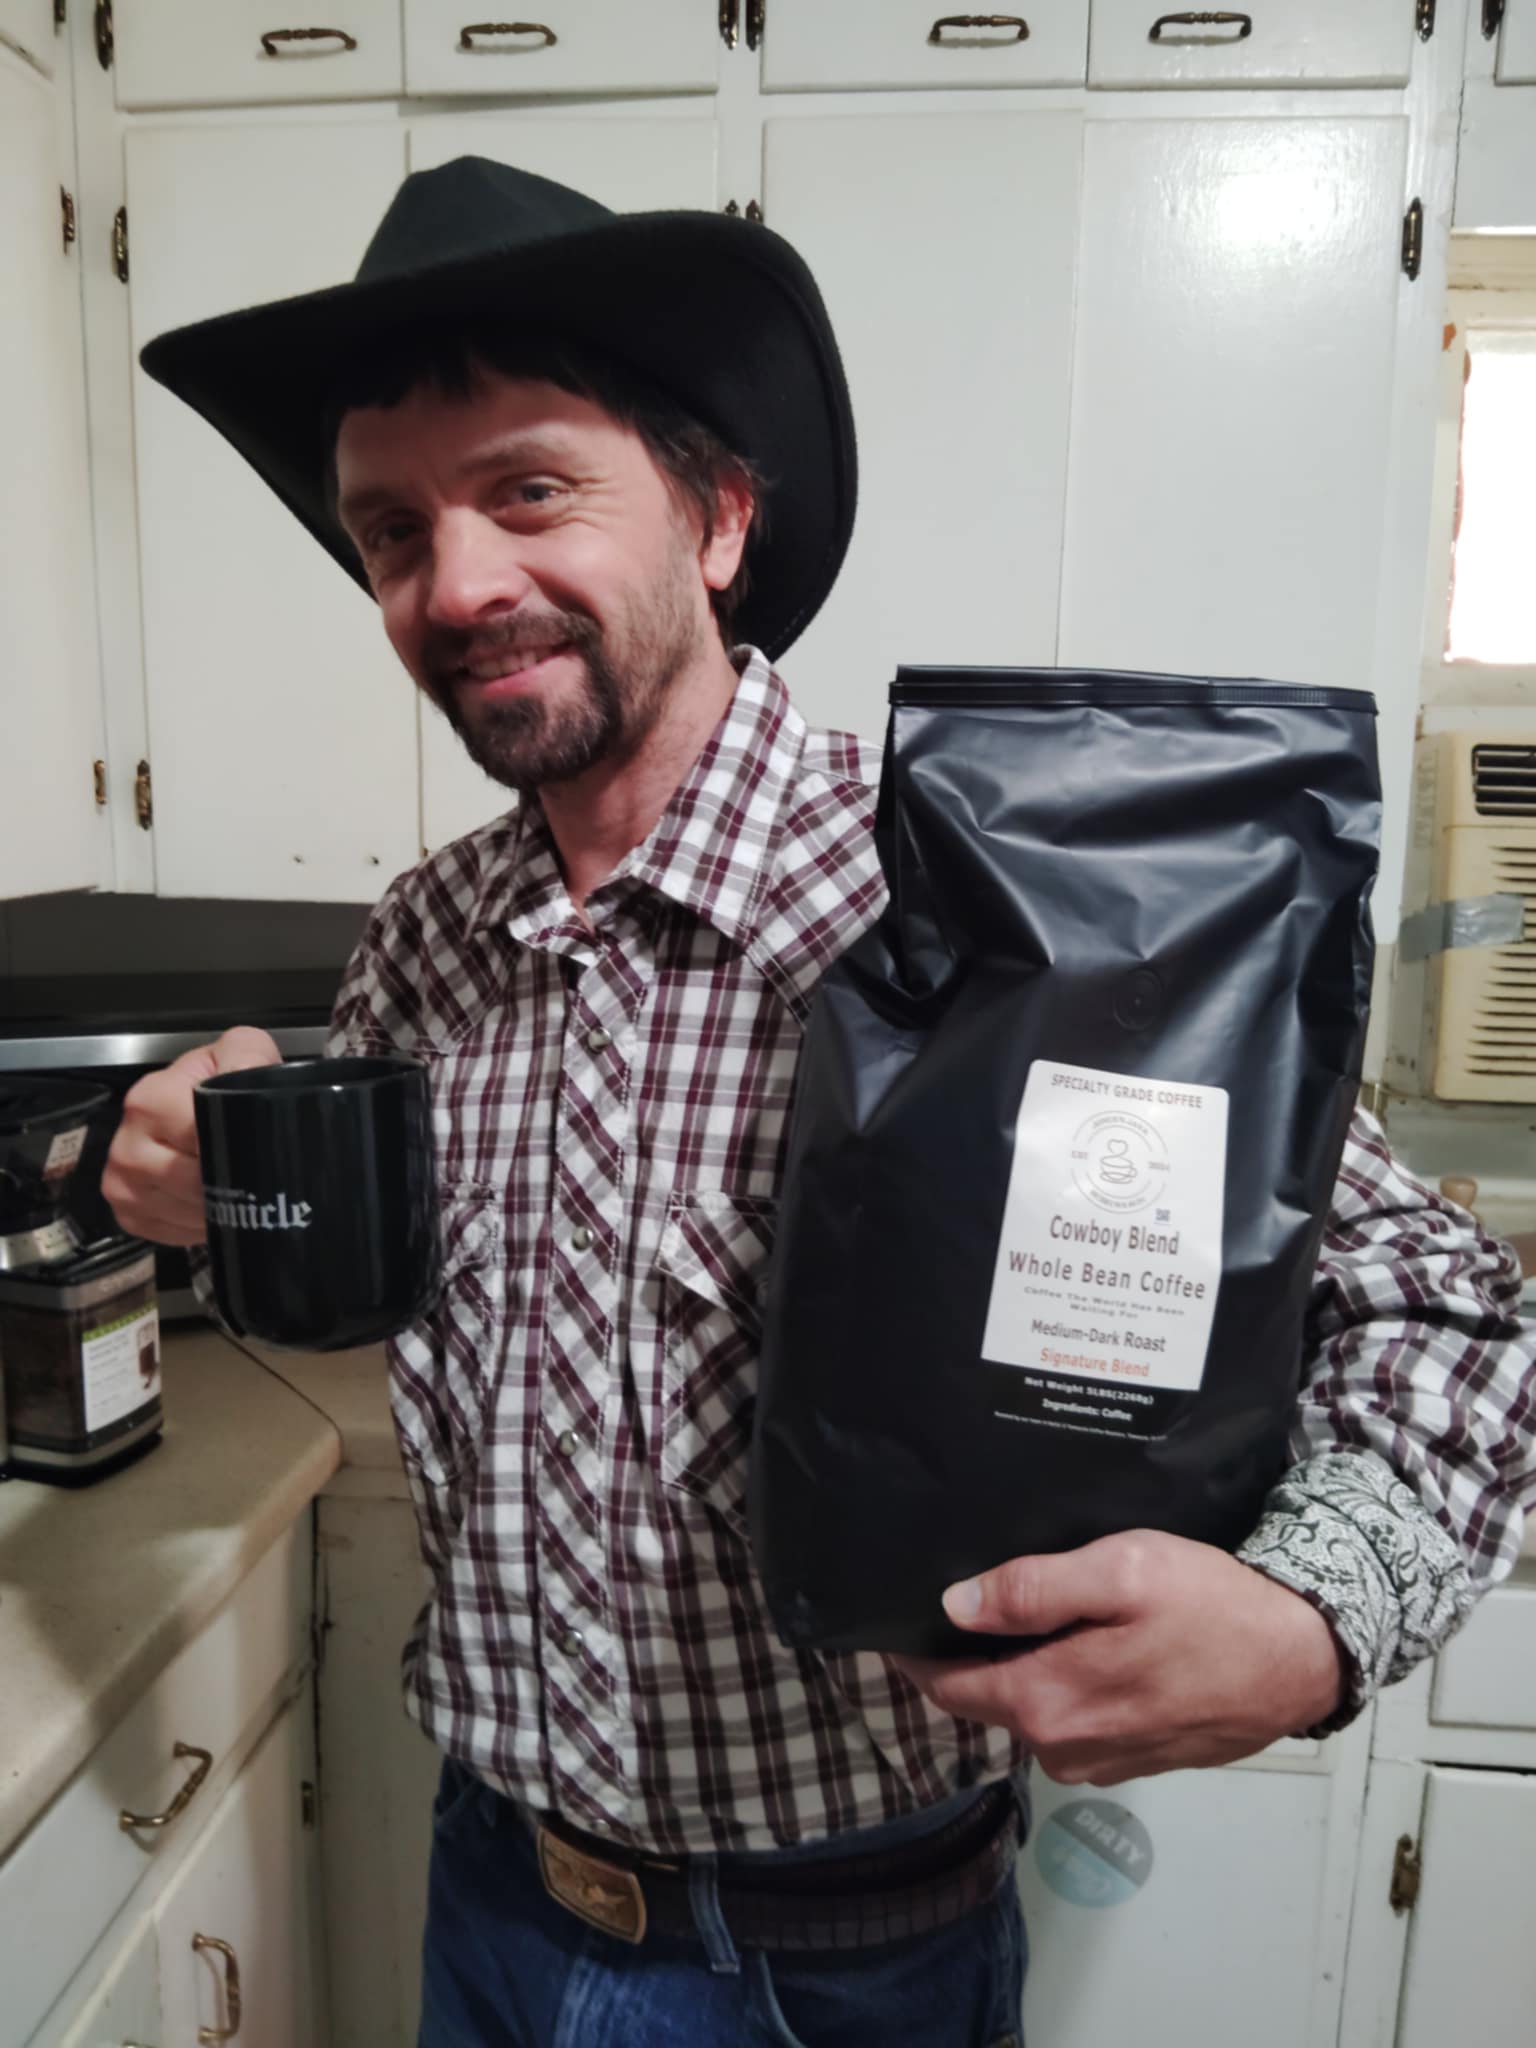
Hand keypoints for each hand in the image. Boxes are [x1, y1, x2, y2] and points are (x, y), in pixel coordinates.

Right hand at [102, 1026, 281, 1246]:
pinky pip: (167, 1232)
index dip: (233, 1151)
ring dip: (216, 1210)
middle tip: (254, 1177)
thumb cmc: (222, 1082)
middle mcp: (125, 1143)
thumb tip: (245, 1081)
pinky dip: (196, 1226)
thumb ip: (246, 1057)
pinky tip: (213, 1207)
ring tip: (237, 1192)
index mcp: (148, 1102)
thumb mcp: (243, 1052)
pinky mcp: (127, 1212)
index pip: (196, 1141)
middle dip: (227, 1185)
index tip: (255, 1151)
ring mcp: (120, 1181)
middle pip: (188, 1183)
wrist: (207, 1104)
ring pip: (181, 1212)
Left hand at [889, 1529, 1346, 1786]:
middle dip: (962, 1656)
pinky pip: (1068, 1722)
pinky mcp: (1130, 1759)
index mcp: (1048, 1702)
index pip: (946, 1686)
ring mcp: (1099, 1761)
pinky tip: (1077, 1645)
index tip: (896, 1612)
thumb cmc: (1211, 1605)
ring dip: (1015, 1670)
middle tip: (959, 1596)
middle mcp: (1063, 1747)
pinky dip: (1057, 1687)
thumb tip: (956, 1605)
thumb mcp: (1119, 1570)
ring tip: (1021, 1612)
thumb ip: (1033, 1590)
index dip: (915, 1650)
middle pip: (982, 1699)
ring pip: (1025, 1712)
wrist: (1301, 1657)